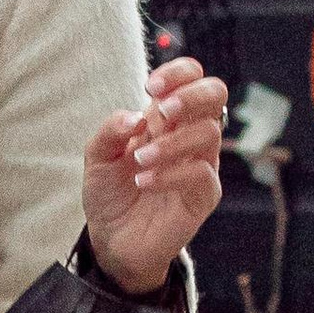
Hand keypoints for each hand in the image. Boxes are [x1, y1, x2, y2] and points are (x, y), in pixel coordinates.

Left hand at [81, 56, 226, 296]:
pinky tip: (144, 182)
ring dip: (171, 142)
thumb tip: (136, 117)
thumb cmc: (110, 193)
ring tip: (140, 161)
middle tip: (160, 113)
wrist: (112, 240)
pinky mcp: (204, 196)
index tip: (150, 87)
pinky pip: (201, 173)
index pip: (192, 78)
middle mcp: (188, 135)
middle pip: (216, 94)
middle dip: (190, 95)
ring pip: (209, 133)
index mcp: (166, 118)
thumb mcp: (97, 156)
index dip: (178, 73)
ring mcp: (200, 164)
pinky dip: (170, 173)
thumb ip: (111, 130)